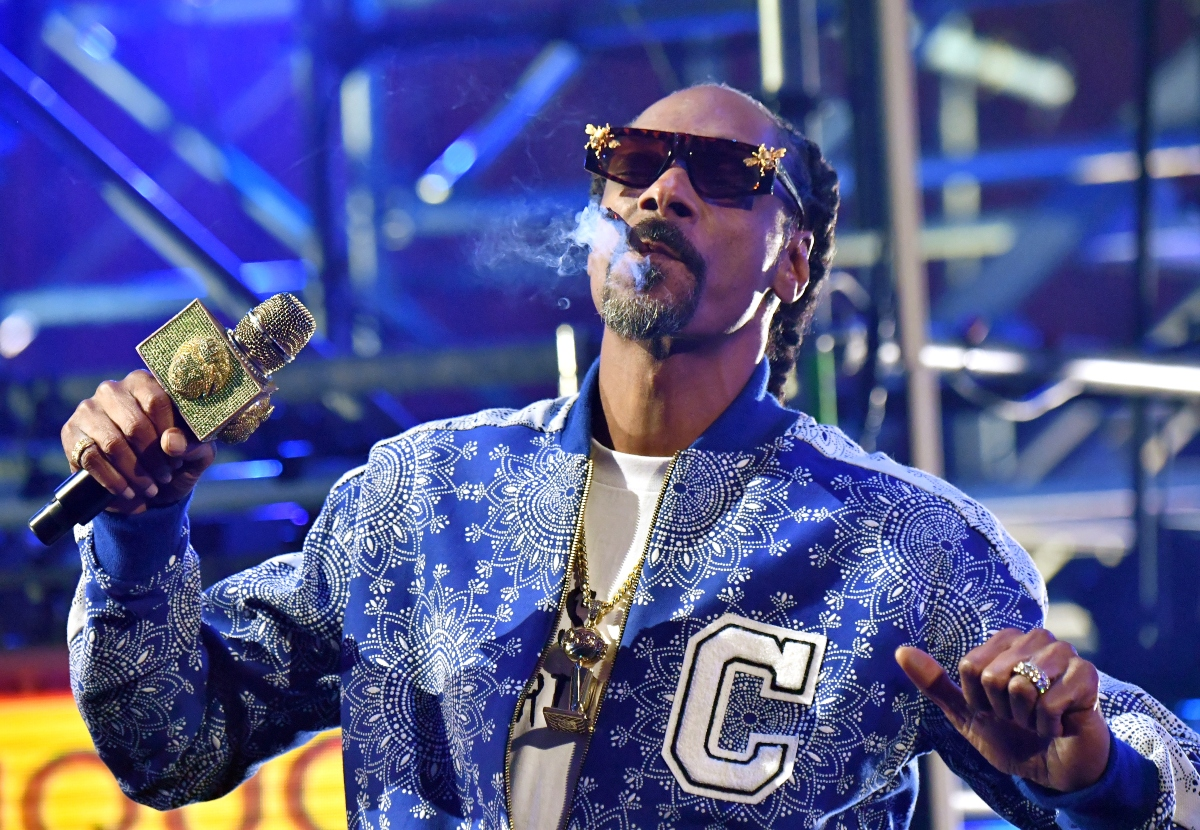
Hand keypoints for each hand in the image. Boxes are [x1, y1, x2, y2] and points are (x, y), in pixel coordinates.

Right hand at [60, 369, 215, 513]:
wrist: (143, 486)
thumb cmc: (174, 460)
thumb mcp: (195, 453)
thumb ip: (192, 444)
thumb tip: (171, 442)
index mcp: (145, 383)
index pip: (157, 401)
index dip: (170, 433)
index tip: (180, 458)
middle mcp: (113, 390)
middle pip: (135, 424)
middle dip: (153, 457)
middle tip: (165, 476)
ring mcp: (88, 410)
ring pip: (113, 444)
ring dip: (135, 472)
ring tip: (151, 488)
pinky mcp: (71, 433)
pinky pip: (92, 459)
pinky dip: (113, 480)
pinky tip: (128, 492)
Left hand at [896, 628, 1109, 792]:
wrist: (1054, 769)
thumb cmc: (1011, 736)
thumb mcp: (966, 713)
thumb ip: (936, 683)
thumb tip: (900, 651)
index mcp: (1005, 641)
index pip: (970, 667)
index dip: (978, 699)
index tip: (994, 709)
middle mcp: (1035, 639)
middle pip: (992, 674)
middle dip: (1002, 708)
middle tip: (1020, 716)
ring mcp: (1064, 655)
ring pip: (1021, 685)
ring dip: (1026, 716)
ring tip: (1039, 719)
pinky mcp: (1087, 677)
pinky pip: (1050, 702)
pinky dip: (1048, 724)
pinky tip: (1059, 726)